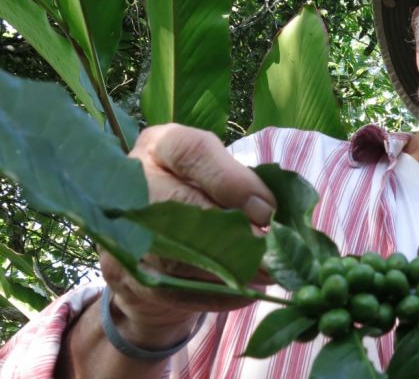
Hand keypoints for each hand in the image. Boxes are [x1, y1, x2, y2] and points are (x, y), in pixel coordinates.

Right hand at [102, 123, 276, 347]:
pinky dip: (214, 293)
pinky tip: (243, 292)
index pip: (193, 151)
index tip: (269, 211)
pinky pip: (173, 288)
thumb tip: (276, 215)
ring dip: (228, 268)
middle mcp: (133, 180)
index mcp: (160, 146)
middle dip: (231, 232)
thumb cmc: (201, 196)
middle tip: (271, 252)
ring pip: (175, 253)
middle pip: (179, 204)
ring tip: (267, 274)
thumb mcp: (218, 177)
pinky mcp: (123, 272)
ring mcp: (121, 228)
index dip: (234, 182)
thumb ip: (243, 185)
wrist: (152, 243)